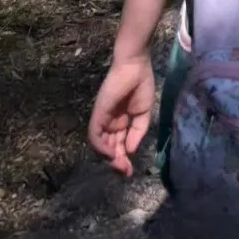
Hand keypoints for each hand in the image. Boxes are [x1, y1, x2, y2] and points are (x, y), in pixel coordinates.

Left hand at [89, 51, 155, 176]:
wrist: (135, 66)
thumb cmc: (141, 85)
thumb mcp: (144, 113)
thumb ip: (137, 132)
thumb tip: (130, 150)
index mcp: (121, 123)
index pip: (119, 146)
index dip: (124, 159)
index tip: (130, 172)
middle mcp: (110, 124)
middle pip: (109, 148)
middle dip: (117, 162)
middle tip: (125, 172)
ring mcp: (103, 119)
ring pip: (101, 145)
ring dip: (109, 158)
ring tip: (120, 166)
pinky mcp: (98, 115)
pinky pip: (95, 136)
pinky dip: (101, 147)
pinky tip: (111, 154)